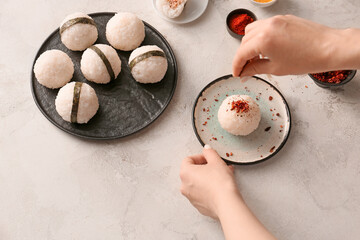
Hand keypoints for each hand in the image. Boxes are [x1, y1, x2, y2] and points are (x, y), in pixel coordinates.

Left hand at [180, 145, 237, 218]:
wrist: (226, 204)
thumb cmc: (220, 183)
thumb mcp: (216, 161)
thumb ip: (210, 152)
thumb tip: (207, 149)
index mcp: (185, 173)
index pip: (188, 159)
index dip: (200, 156)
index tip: (209, 158)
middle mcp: (184, 186)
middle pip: (192, 171)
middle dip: (205, 167)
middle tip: (216, 166)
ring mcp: (190, 197)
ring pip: (197, 183)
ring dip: (208, 177)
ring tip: (221, 176)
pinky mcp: (198, 205)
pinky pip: (202, 193)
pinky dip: (208, 189)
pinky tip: (220, 186)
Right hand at [232, 15, 355, 76]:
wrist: (329, 47)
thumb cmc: (307, 58)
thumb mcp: (277, 68)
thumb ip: (256, 69)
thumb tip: (245, 72)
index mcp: (263, 39)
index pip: (241, 53)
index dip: (237, 65)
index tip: (237, 73)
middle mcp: (267, 26)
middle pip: (244, 41)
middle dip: (242, 56)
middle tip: (246, 69)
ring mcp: (276, 20)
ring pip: (252, 31)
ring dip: (250, 44)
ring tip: (256, 58)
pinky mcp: (283, 19)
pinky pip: (264, 26)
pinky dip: (260, 36)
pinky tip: (267, 48)